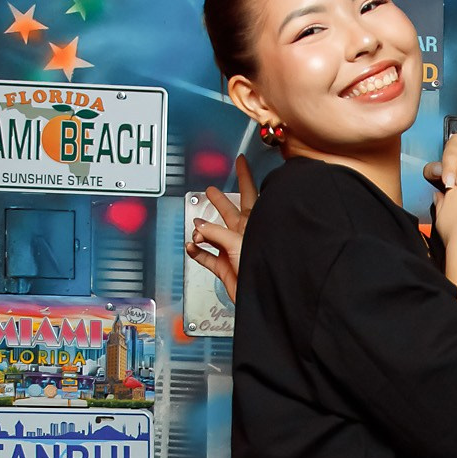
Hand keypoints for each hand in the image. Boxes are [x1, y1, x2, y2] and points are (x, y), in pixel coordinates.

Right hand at [186, 155, 257, 303]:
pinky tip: (192, 247)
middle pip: (229, 211)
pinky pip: (206, 257)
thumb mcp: (237, 242)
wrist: (262, 296)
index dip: (244, 175)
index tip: (241, 160)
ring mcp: (233, 250)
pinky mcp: (225, 267)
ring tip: (195, 226)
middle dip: (219, 200)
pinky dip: (197, 252)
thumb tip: (199, 228)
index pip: (249, 192)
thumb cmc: (264, 268)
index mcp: (254, 223)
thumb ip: (216, 232)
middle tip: (210, 190)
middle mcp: (243, 234)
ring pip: (213, 234)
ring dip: (202, 231)